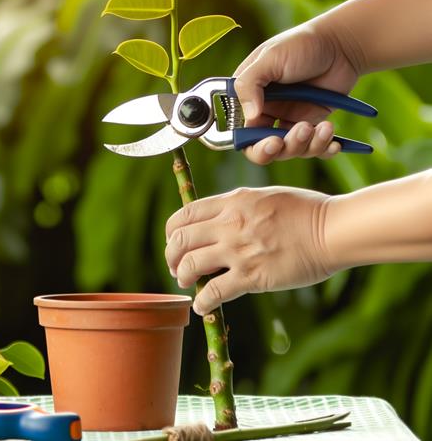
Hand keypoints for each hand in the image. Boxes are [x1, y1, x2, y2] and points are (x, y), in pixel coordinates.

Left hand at [165, 187, 335, 315]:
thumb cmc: (307, 212)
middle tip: (175, 267)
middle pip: (180, 240)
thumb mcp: (264, 196)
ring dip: (183, 277)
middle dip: (170, 256)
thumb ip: (237, 206)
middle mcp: (229, 224)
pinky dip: (202, 303)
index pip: (184, 214)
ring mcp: (238, 250)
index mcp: (232, 202)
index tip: (174, 242)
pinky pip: (213, 292)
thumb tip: (217, 220)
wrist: (333, 231)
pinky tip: (203, 307)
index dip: (172, 232)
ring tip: (188, 283)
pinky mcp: (252, 276)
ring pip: (189, 265)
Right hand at [233, 20, 363, 163]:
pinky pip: (314, 148)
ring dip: (306, 145)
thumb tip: (249, 116)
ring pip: (290, 150)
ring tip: (323, 127)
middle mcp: (266, 112)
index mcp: (249, 97)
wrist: (341, 45)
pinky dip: (324, 149)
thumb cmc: (302, 44)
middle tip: (288, 141)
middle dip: (277, 149)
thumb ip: (249, 84)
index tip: (270, 141)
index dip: (251, 143)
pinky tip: (334, 142)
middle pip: (263, 148)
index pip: (240, 130)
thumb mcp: (269, 58)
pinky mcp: (312, 124)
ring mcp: (289, 119)